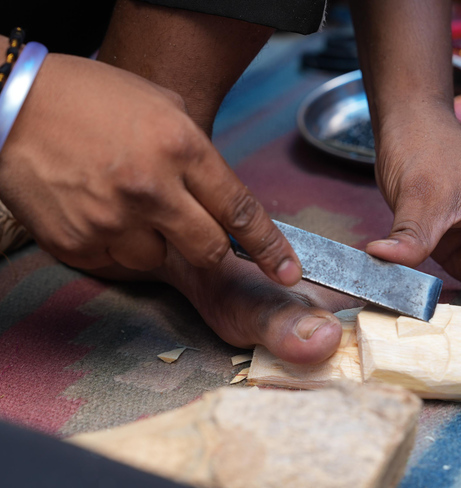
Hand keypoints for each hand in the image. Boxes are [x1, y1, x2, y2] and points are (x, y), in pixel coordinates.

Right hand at [0, 54, 299, 284]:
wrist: (10, 105)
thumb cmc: (90, 98)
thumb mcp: (162, 108)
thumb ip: (197, 156)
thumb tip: (221, 198)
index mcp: (180, 148)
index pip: (241, 211)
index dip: (271, 247)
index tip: (288, 271)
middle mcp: (151, 190)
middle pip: (211, 250)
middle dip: (213, 248)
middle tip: (193, 228)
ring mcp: (111, 221)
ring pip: (160, 260)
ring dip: (156, 242)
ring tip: (126, 205)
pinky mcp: (78, 244)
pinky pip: (117, 262)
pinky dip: (117, 244)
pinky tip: (98, 211)